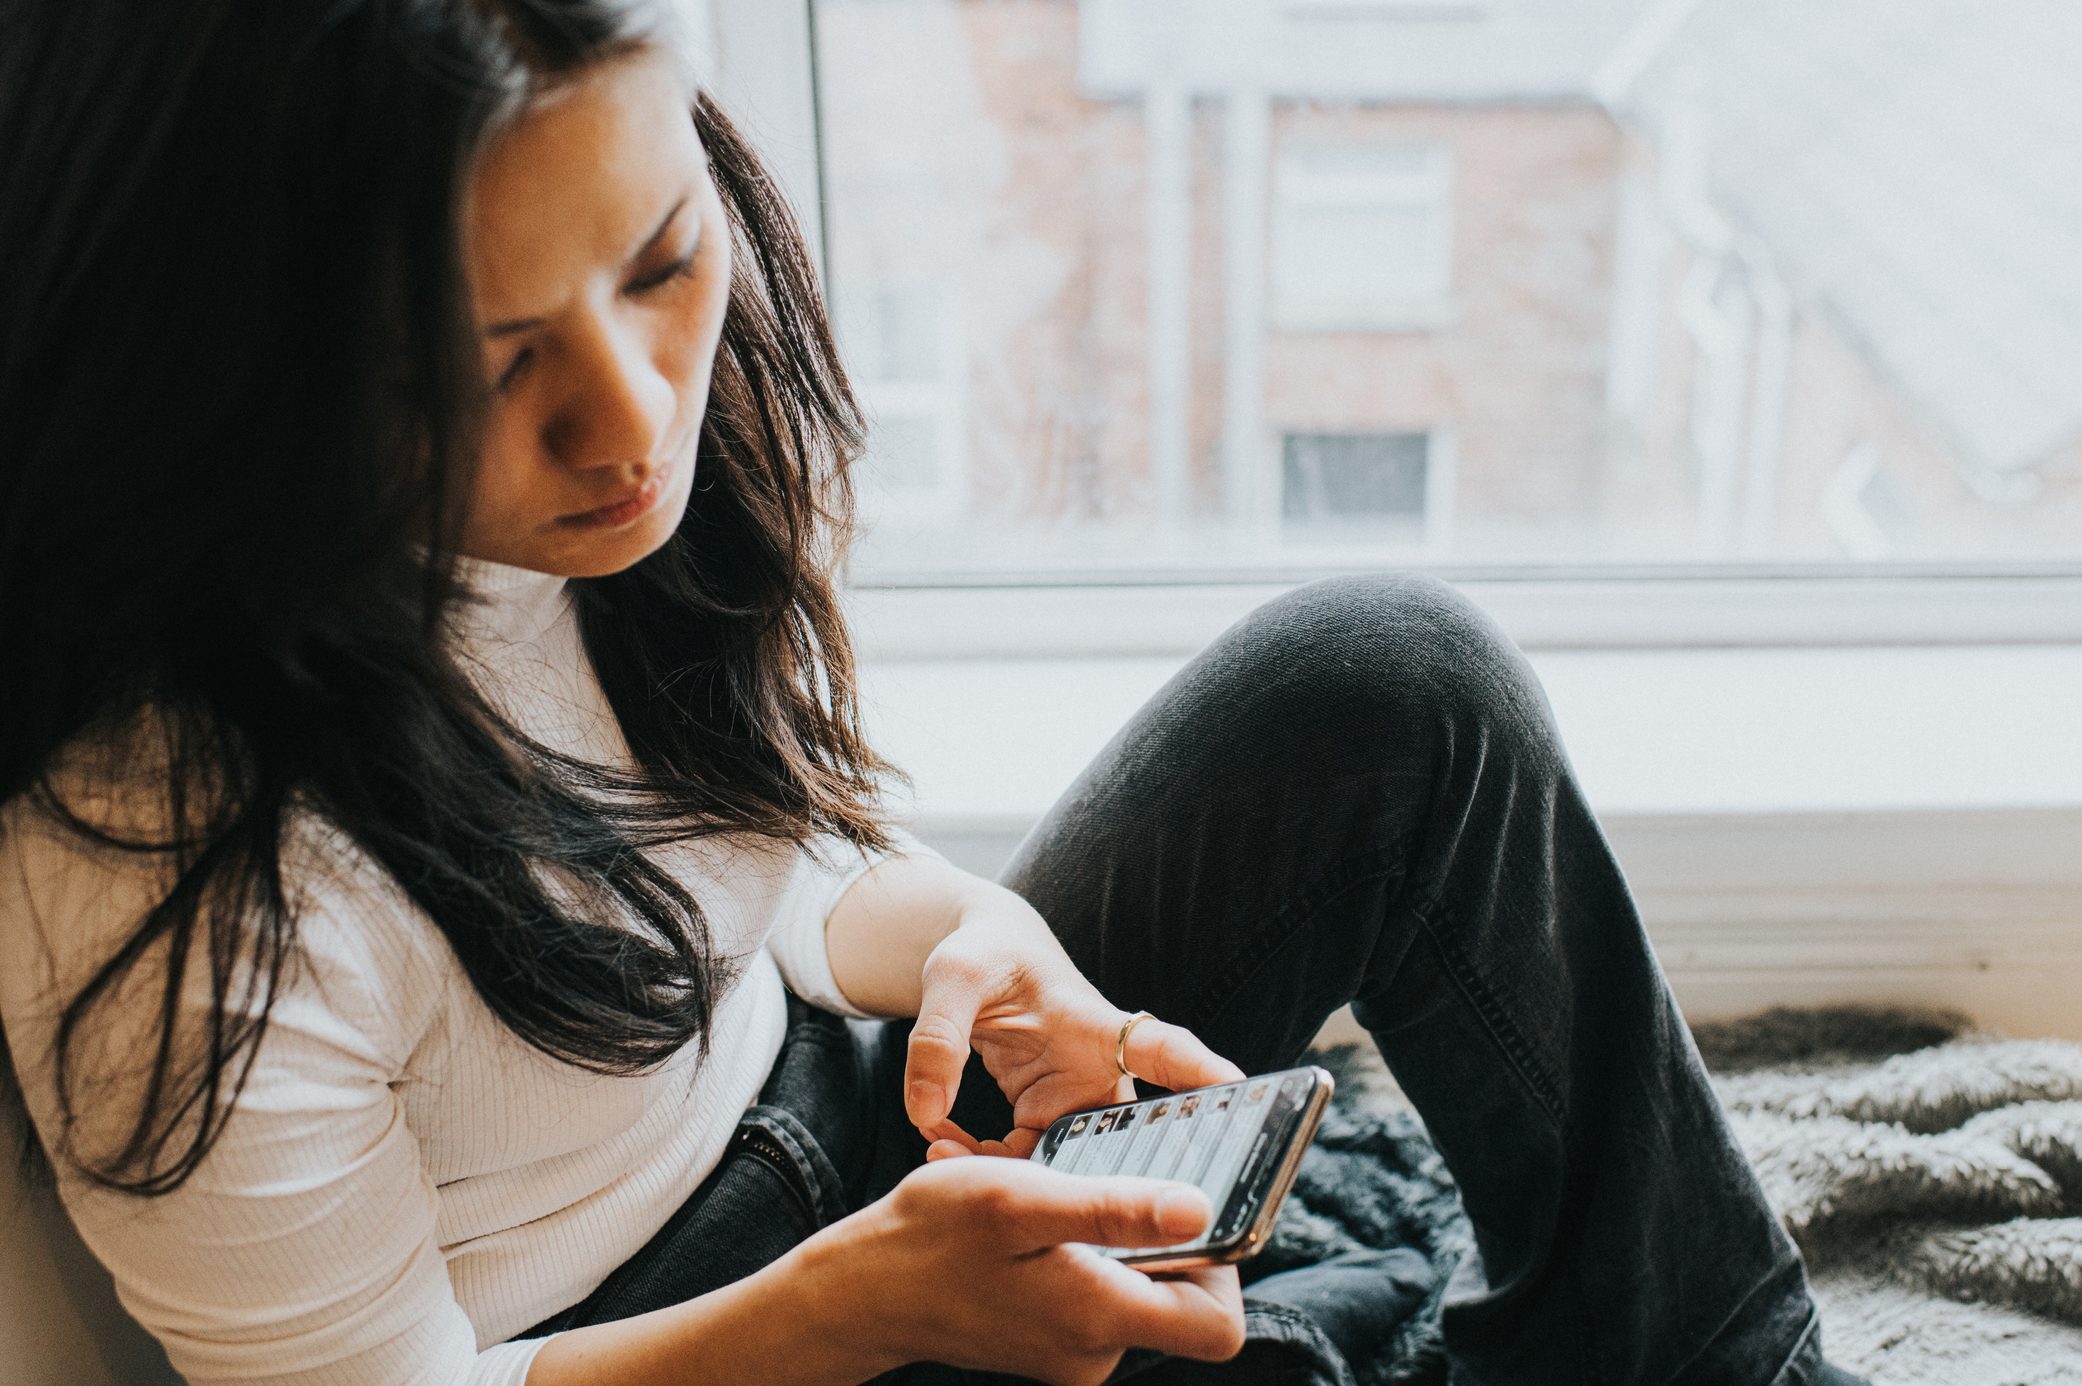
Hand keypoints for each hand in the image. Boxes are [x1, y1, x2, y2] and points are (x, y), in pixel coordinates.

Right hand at [795, 1154, 1245, 1384]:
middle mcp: (1096, 1351)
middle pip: (1184, 1304)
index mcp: (1101, 1319)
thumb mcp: (1022, 1199)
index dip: (1227, 1268)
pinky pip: (1096, 1294)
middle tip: (1114, 1180)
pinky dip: (1081, 1253)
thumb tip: (1200, 1211)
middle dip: (1162, 1235)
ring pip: (1136, 1289)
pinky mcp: (1051, 1342)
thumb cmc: (934, 1236)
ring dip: (1113, 1237)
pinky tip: (1036, 1221)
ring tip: (1059, 1196)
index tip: (1192, 1206)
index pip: (1219, 1325)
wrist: (861, 1290)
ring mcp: (1073, 1352)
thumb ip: (1114, 1209)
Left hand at [903, 887, 1245, 1157]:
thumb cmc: (982, 956)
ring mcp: (1077, 1103)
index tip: (1237, 1092)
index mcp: (1095, 1024)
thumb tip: (925, 1115)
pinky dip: (984, 1164)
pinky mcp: (1049, 1122)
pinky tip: (938, 1144)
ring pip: (1066, 1166)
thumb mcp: (953, 977)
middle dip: (1095, 1180)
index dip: (1198, 1073)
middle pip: (1127, 1139)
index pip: (1160, 1049)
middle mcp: (1101, 1071)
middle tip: (1041, 1204)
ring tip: (937, 1151)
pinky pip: (1027, 1164)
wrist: (983, 965)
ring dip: (1009, 1174)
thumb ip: (938, 1038)